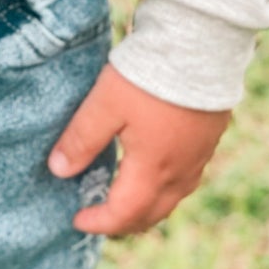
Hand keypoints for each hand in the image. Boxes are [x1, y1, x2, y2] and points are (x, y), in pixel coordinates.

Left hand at [48, 62, 230, 236]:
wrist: (200, 45)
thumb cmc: (149, 76)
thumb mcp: (105, 105)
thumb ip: (81, 139)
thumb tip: (58, 170)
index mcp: (153, 170)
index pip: (124, 213)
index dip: (99, 222)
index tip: (77, 220)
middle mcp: (181, 171)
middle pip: (152, 213)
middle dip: (124, 222)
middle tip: (101, 219)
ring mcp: (200, 155)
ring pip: (173, 197)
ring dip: (147, 205)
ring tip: (127, 199)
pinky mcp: (210, 137)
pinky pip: (187, 176)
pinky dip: (166, 185)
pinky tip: (157, 168)